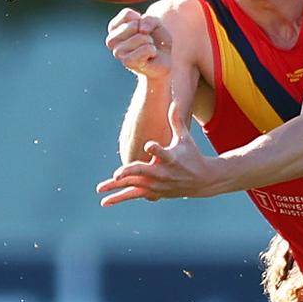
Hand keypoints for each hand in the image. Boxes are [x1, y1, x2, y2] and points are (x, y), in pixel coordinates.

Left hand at [96, 101, 217, 205]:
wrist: (202, 181)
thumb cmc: (192, 155)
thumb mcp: (185, 138)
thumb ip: (176, 121)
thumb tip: (173, 100)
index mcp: (172, 158)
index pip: (162, 153)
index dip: (155, 148)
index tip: (148, 145)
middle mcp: (163, 173)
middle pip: (144, 173)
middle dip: (130, 173)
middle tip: (116, 174)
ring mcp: (157, 185)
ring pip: (135, 186)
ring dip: (117, 188)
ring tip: (100, 188)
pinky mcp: (153, 192)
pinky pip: (134, 195)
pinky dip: (119, 198)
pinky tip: (104, 201)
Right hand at [106, 8, 172, 79]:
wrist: (162, 61)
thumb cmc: (156, 41)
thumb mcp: (156, 24)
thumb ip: (149, 19)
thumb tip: (142, 30)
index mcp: (114, 28)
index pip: (127, 14)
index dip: (141, 20)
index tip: (143, 29)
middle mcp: (112, 40)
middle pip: (133, 25)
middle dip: (146, 32)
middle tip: (147, 41)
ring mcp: (118, 52)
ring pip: (140, 37)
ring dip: (150, 42)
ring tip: (148, 48)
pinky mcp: (127, 62)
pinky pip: (145, 49)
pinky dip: (152, 50)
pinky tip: (150, 55)